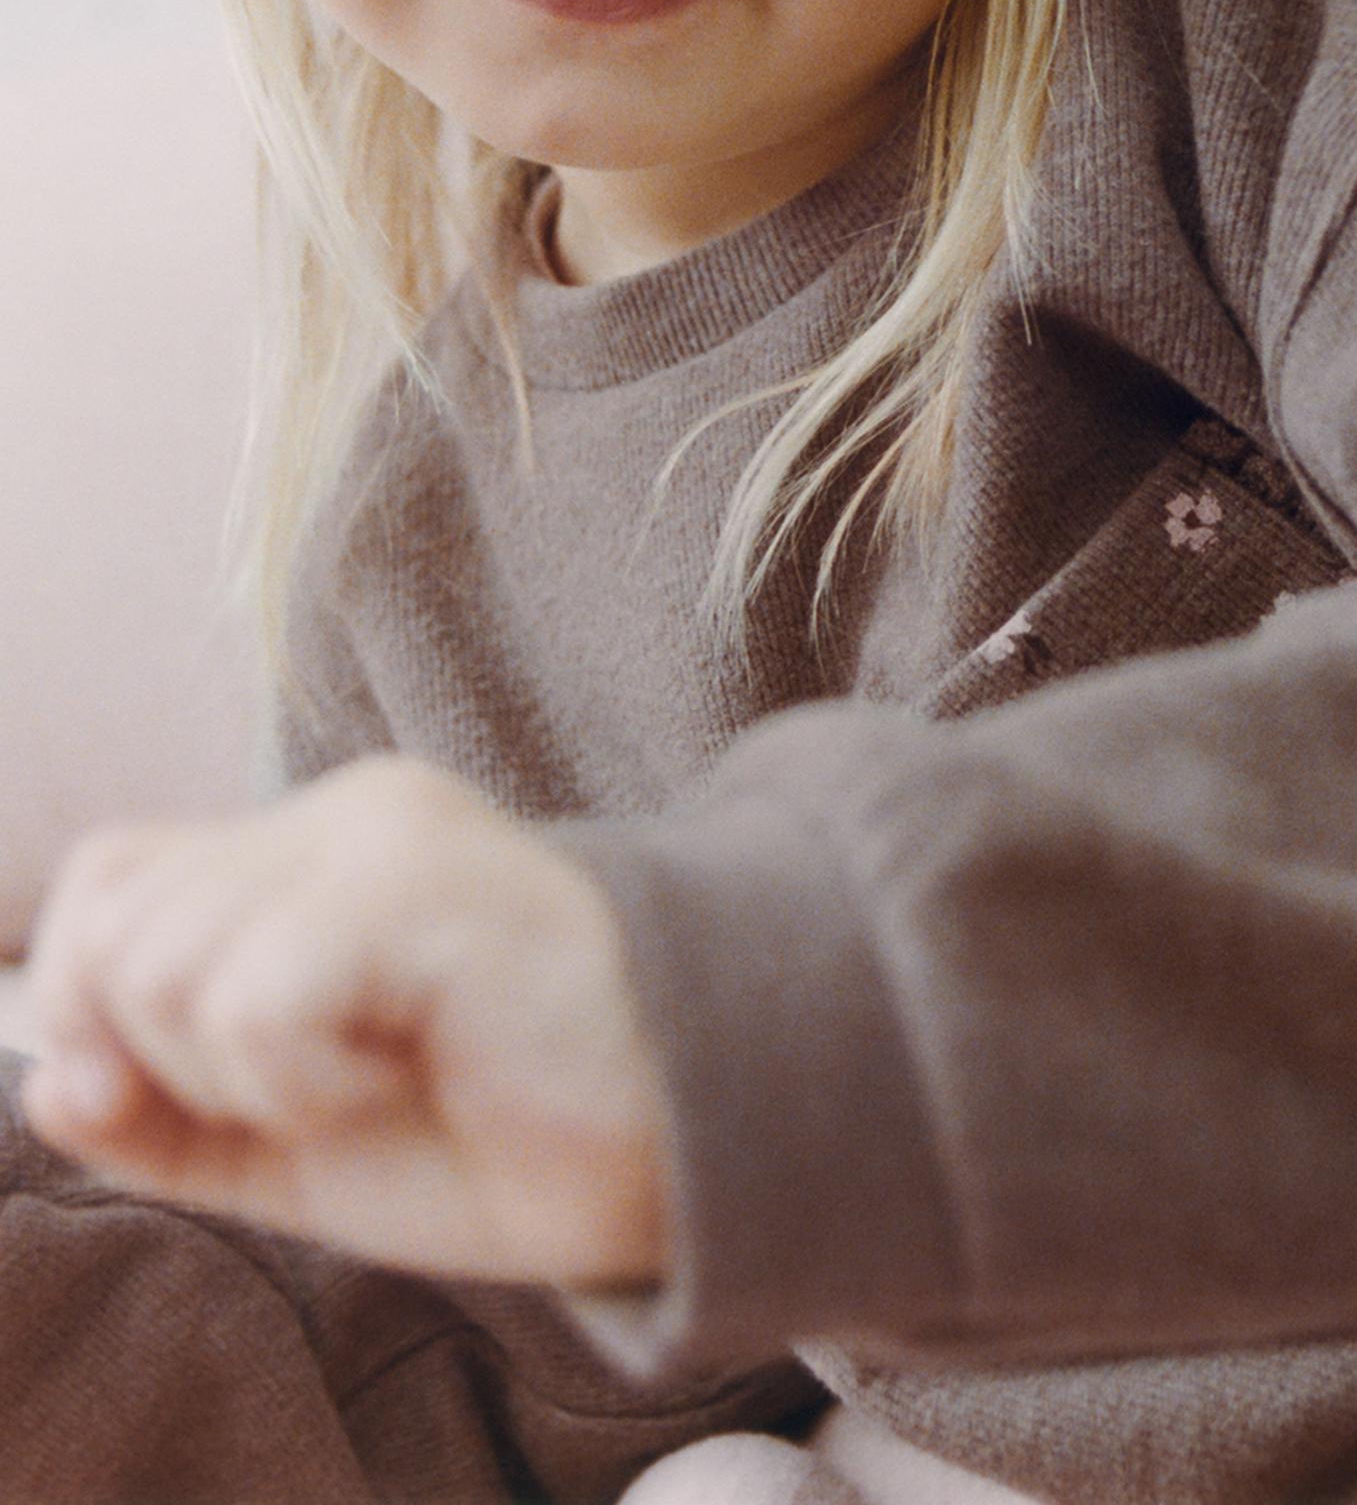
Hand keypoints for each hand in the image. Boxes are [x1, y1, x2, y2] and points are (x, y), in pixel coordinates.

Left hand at [20, 755, 668, 1287]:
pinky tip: (403, 1073)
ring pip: (165, 966)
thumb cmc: (506, 1128)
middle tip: (314, 1093)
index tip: (181, 1097)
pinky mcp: (419, 887)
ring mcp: (383, 838)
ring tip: (370, 1080)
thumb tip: (46, 1076)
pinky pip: (253, 1000)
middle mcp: (341, 815)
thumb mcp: (295, 1142)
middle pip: (114, 930)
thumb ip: (162, 1113)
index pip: (110, 883)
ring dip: (243, 1079)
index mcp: (311, 853)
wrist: (689, 1132)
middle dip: (168, 1063)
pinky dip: (302, 1084)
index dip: (96, 999)